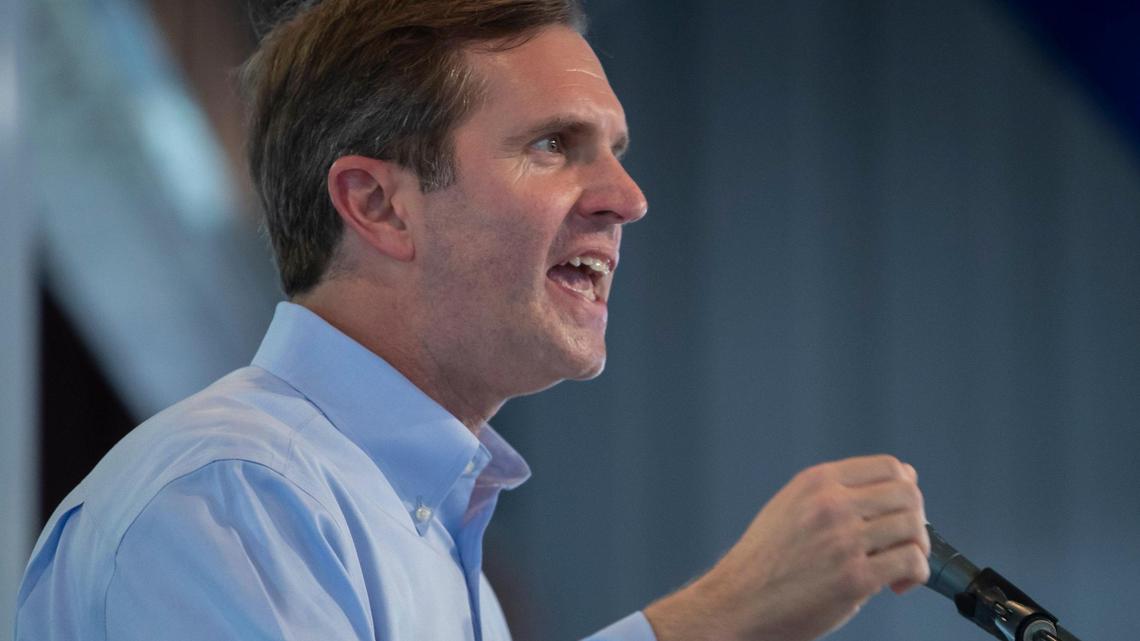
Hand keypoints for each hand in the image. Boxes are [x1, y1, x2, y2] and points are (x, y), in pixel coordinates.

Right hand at [644, 455, 929, 640]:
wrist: (738, 600)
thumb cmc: (766, 560)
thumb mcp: (793, 506)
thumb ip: (840, 491)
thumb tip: (901, 477)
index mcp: (817, 482)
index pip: (888, 467)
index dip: (907, 488)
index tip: (902, 511)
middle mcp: (831, 504)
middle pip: (908, 495)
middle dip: (917, 520)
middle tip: (905, 543)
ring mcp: (843, 540)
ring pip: (914, 528)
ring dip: (917, 549)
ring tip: (899, 567)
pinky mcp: (854, 577)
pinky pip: (910, 563)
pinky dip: (915, 574)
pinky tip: (896, 584)